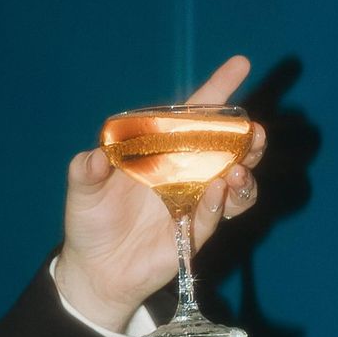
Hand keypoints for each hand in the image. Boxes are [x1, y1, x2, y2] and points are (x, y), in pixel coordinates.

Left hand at [55, 56, 265, 332]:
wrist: (94, 270)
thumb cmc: (90, 223)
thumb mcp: (82, 190)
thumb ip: (85, 170)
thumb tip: (93, 156)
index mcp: (163, 154)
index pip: (194, 119)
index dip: (217, 93)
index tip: (240, 66)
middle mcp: (185, 177)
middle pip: (227, 152)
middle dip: (247, 140)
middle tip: (255, 131)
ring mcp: (192, 207)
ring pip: (233, 188)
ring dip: (243, 175)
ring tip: (239, 169)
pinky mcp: (192, 237)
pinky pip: (212, 218)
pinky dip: (217, 205)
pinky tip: (217, 191)